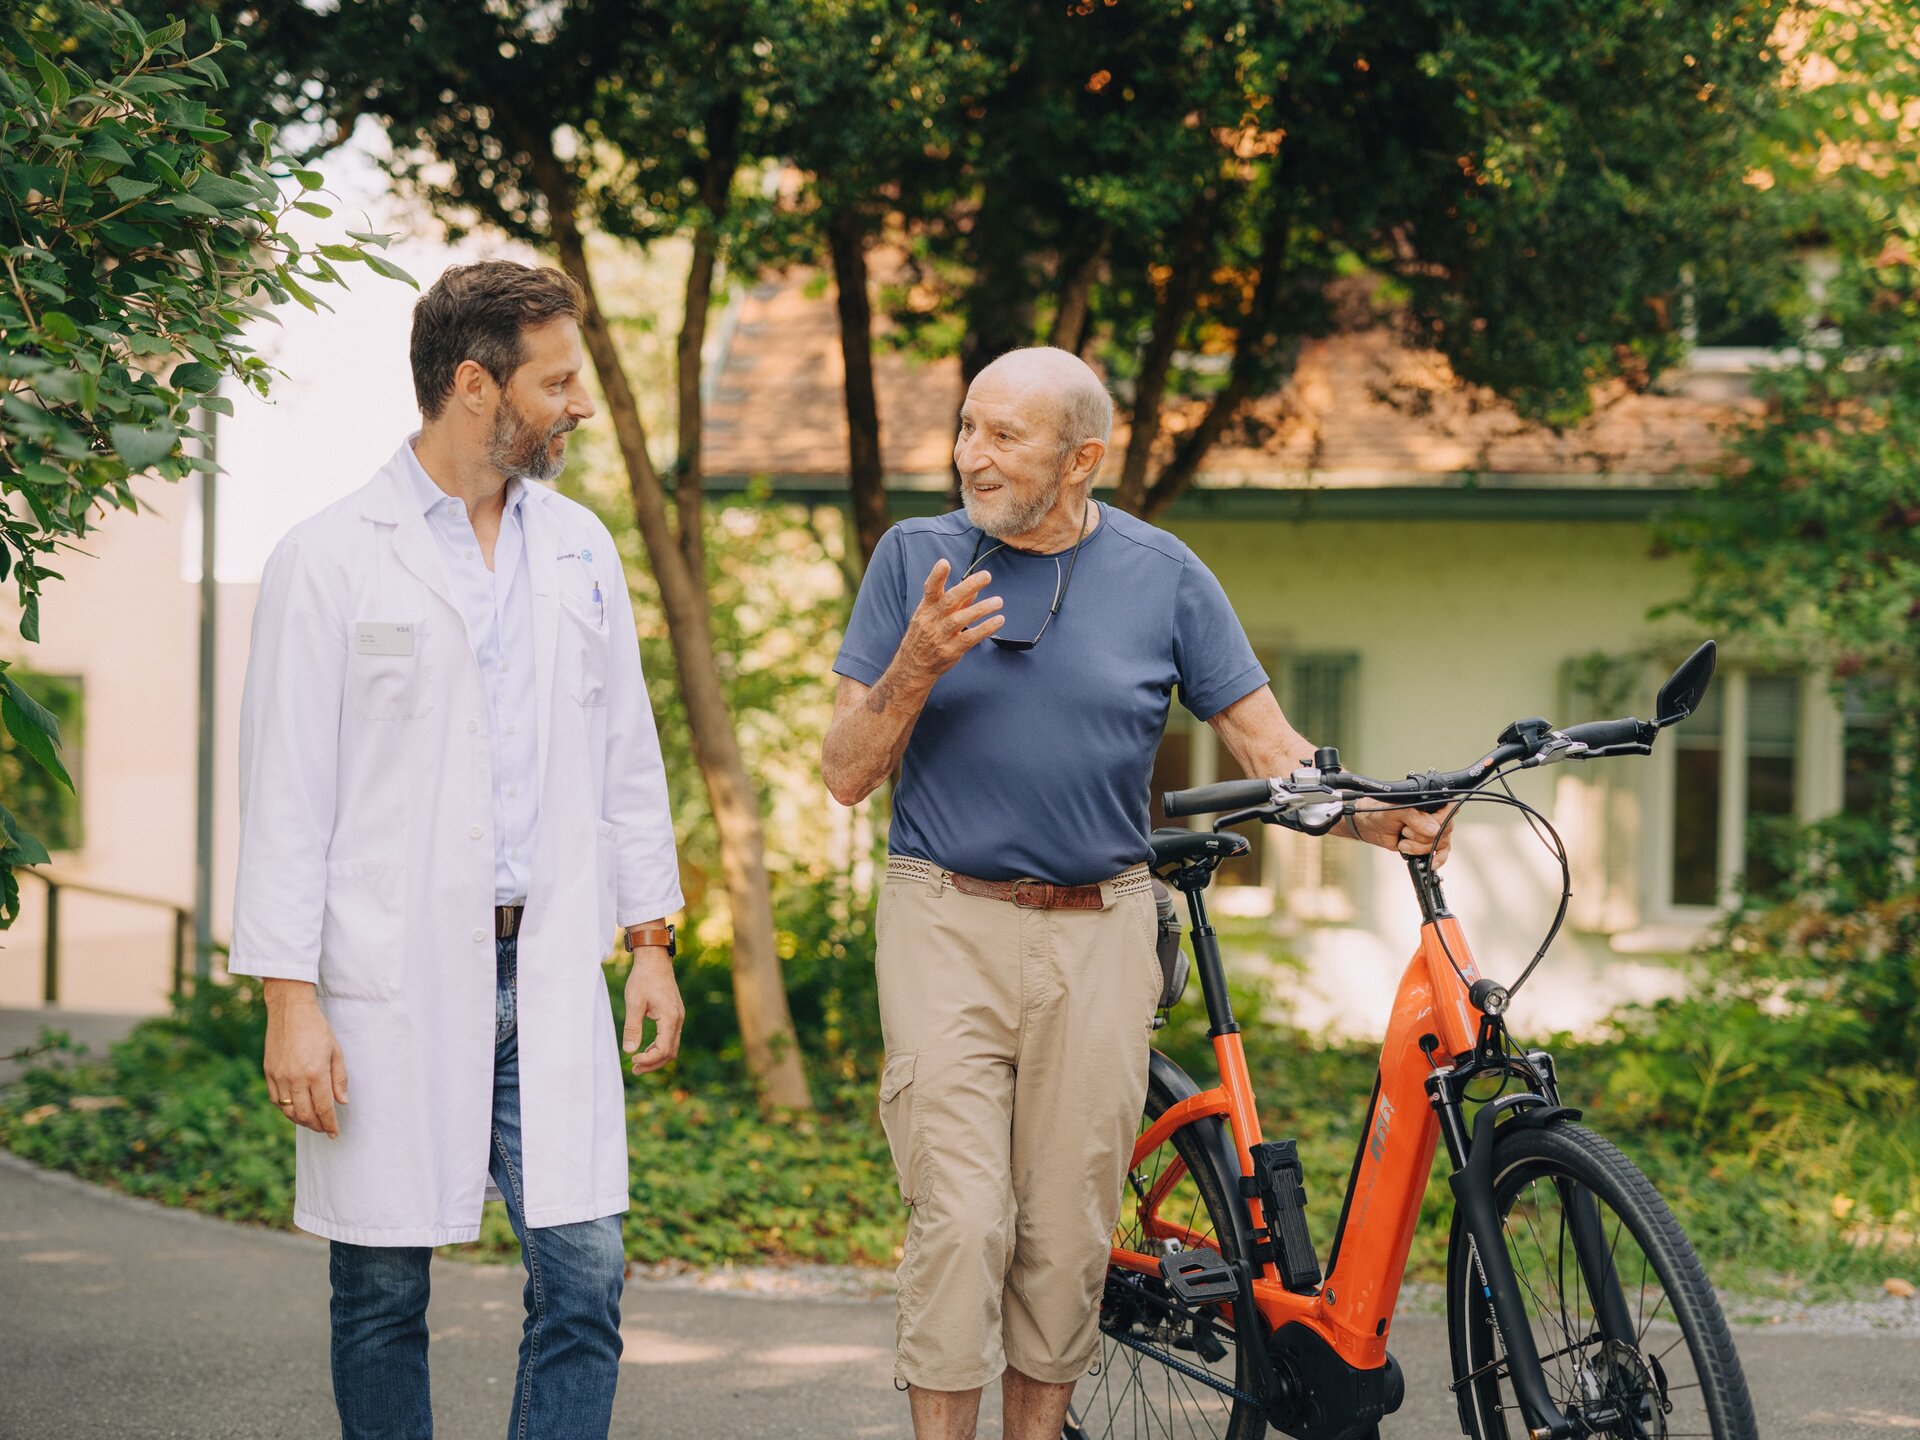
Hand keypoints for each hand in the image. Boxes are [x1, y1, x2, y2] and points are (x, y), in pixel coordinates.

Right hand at [262, 979, 347, 1136]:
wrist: (290, 1010)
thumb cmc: (317, 1028)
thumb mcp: (335, 1051)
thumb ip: (339, 1078)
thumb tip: (342, 1102)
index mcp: (315, 1073)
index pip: (324, 1108)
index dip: (330, 1124)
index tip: (334, 1133)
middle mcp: (295, 1078)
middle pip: (304, 1115)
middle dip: (316, 1126)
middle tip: (325, 1128)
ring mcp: (279, 1076)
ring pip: (288, 1111)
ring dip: (301, 1120)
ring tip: (312, 1121)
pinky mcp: (269, 1073)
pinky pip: (276, 1100)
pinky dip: (286, 1109)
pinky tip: (296, 1108)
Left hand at [623, 951, 684, 1074]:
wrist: (654, 959)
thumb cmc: (643, 978)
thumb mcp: (634, 1003)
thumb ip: (632, 1028)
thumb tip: (630, 1051)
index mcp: (670, 1018)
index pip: (663, 1049)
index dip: (648, 1060)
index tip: (632, 1061)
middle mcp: (678, 1019)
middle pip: (671, 1052)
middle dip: (653, 1064)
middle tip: (634, 1070)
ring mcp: (678, 1017)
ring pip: (672, 1046)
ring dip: (656, 1057)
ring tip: (638, 1063)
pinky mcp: (674, 1014)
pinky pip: (670, 1037)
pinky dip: (659, 1047)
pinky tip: (645, 1049)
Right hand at [895, 559, 1003, 682]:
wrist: (913, 666)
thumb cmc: (924, 636)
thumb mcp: (932, 615)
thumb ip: (955, 602)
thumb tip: (974, 588)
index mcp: (926, 608)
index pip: (930, 589)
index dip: (936, 576)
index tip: (944, 563)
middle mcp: (932, 620)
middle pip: (949, 601)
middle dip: (968, 586)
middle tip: (987, 576)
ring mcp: (940, 636)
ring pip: (961, 619)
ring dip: (981, 609)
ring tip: (998, 601)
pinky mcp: (951, 650)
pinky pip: (970, 638)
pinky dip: (985, 628)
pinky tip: (998, 620)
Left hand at [1348, 801, 1452, 867]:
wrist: (1374, 827)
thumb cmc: (1384, 814)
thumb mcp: (1397, 811)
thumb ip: (1415, 818)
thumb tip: (1434, 830)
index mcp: (1432, 803)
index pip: (1448, 813)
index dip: (1435, 822)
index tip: (1416, 826)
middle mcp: (1437, 817)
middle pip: (1443, 832)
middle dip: (1421, 837)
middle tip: (1404, 831)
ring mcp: (1435, 832)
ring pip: (1439, 844)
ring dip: (1418, 847)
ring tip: (1403, 842)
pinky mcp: (1431, 844)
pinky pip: (1442, 853)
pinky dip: (1437, 859)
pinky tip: (1432, 863)